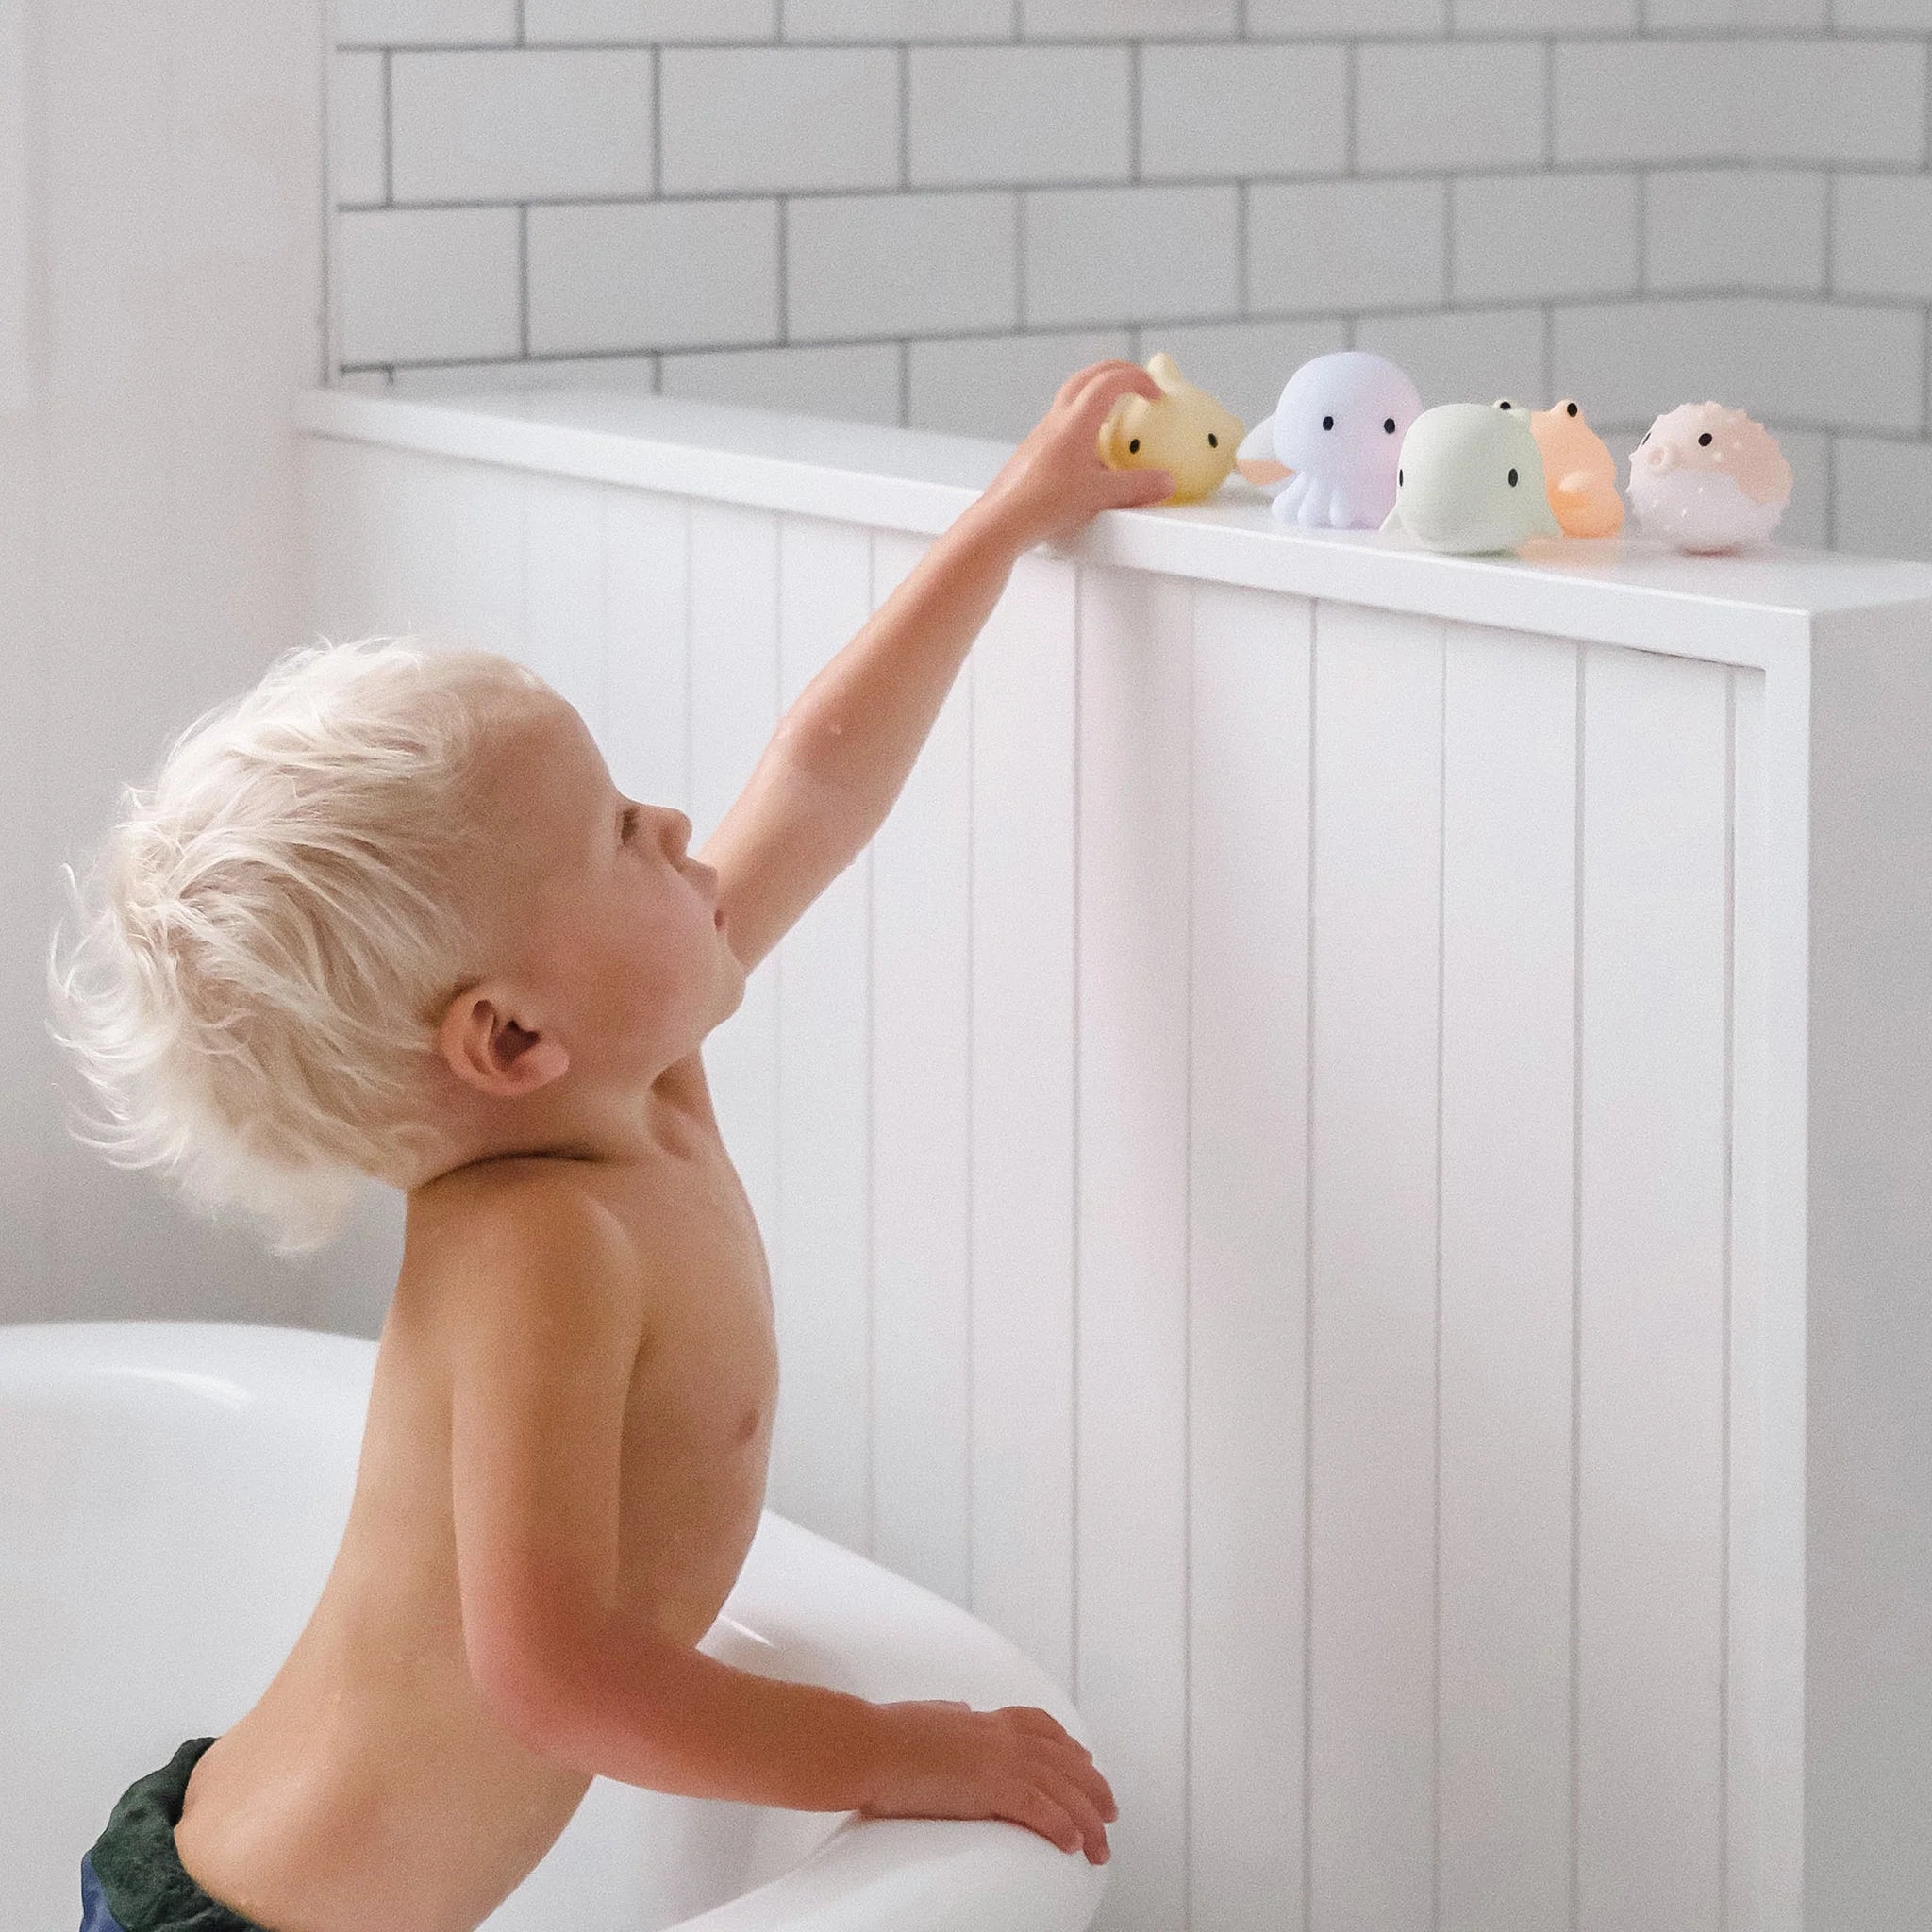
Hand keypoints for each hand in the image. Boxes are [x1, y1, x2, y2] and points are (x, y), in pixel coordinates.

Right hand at [856, 1698, 1117, 1864]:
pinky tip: (1072, 1845)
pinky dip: (1061, 1827)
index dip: (1072, 1748)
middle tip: (1109, 1815)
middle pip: (1067, 1761)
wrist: (869, 1746)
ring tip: (1099, 1848)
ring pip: (1063, 1790)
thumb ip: (952, 1713)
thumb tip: (961, 1709)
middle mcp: (1002, 1735)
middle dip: (1094, 1789)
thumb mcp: (930, 1714)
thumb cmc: (887, 1734)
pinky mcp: (991, 1786)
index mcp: (987, 1719)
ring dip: (1087, 1822)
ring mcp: (1000, 1759)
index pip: (1045, 1728)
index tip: (1088, 1763)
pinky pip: (1040, 1810)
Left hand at [970, 361, 1176, 553]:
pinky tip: (1092, 444)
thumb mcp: (1099, 497)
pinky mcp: (1035, 448)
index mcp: (1075, 422)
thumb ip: (1137, 488)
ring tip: (1117, 409)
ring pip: (1073, 394)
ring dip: (1098, 390)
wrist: (1001, 520)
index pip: (1110, 381)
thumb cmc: (1043, 505)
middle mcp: (1057, 420)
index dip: (1137, 379)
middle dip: (1118, 371)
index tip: (1155, 393)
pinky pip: (1063, 418)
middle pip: (1089, 375)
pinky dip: (1084, 416)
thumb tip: (1165, 483)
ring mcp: (1043, 432)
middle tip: (1138, 381)